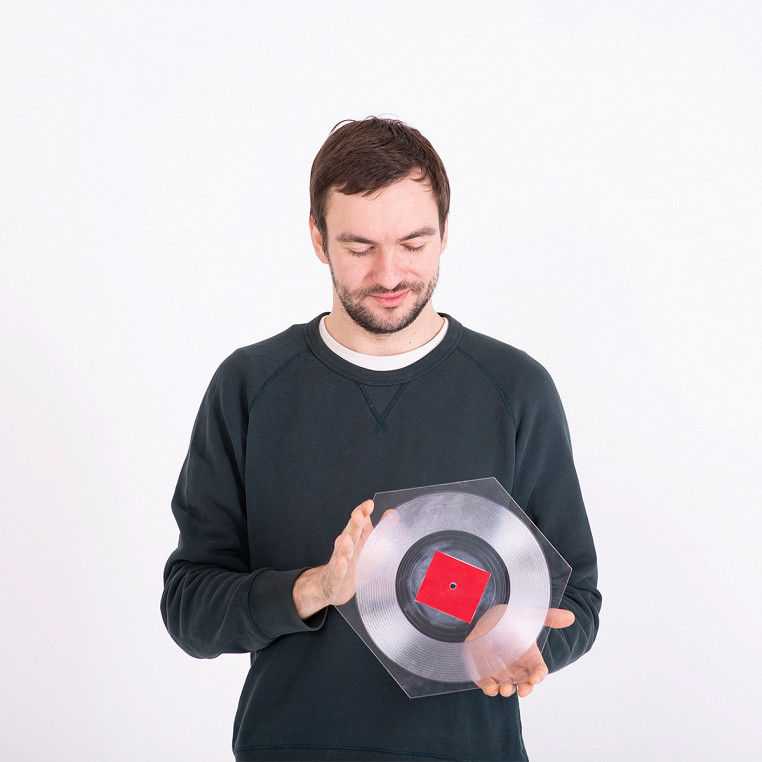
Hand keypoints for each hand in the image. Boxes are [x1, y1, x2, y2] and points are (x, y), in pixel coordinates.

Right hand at [292, 500, 373, 619]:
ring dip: (345, 545)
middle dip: (354, 523)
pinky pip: (338, 571)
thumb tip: (392, 513)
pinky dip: (340, 566)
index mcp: (356, 535)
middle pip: (350, 532)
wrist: (333, 584)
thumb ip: (381, 528)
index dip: (362, 511)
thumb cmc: (354, 561)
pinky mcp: (337, 576)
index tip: (369, 504)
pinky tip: (343, 562)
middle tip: (359, 515)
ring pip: (342, 551)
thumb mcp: (369, 543)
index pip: (358, 520)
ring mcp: (340, 560)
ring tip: (347, 539)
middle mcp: (347, 545)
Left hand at [467, 607, 574, 697]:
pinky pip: (488, 685)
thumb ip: (548, 617)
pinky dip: (489, 688)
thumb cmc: (508, 618)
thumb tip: (571, 616)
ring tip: (505, 689)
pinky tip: (490, 687)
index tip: (536, 678)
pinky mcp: (486, 672)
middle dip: (525, 689)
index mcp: (529, 656)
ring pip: (506, 687)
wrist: (483, 616)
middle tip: (523, 691)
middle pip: (525, 683)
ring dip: (507, 690)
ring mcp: (501, 671)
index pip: (538, 669)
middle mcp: (517, 667)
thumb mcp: (527, 615)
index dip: (539, 675)